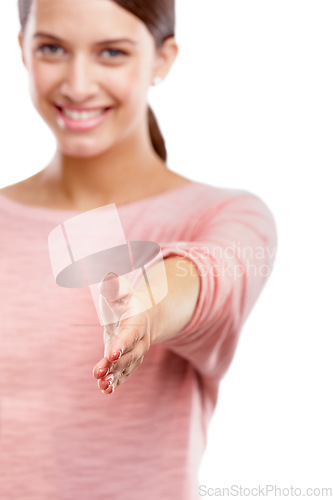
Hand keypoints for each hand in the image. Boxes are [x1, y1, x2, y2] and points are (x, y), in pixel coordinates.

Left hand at [92, 273, 151, 394]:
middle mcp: (140, 340)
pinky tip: (105, 390)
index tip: (111, 353)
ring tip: (102, 386)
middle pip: (129, 355)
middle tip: (99, 372)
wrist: (145, 313)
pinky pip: (124, 374)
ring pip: (127, 368)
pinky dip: (116, 382)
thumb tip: (108, 280)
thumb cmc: (126, 300)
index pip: (129, 335)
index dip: (121, 344)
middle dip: (115, 365)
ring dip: (115, 377)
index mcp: (137, 322)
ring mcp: (135, 352)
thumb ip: (114, 287)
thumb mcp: (121, 291)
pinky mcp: (128, 361)